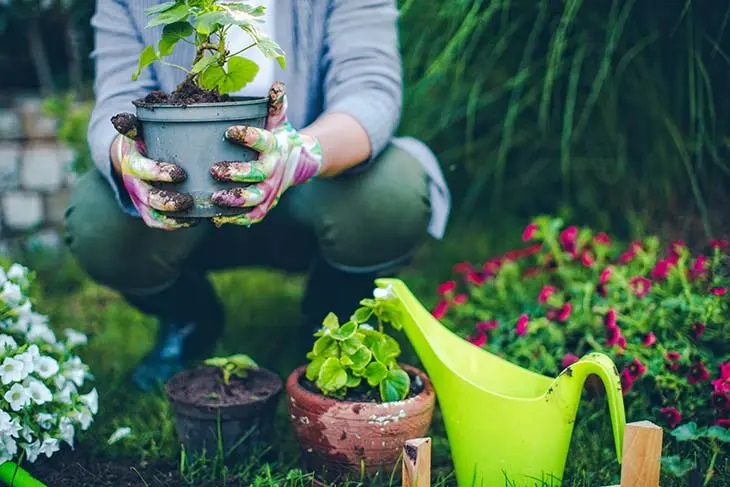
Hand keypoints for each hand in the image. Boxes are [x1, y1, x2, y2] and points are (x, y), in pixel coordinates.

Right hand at [110, 113, 194, 229]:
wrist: (129, 155)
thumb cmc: (143, 139)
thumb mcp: (137, 129)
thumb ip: (134, 124)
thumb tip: (122, 119)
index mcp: (132, 162)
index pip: (142, 169)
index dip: (158, 173)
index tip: (180, 174)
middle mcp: (134, 183)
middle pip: (148, 197)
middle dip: (167, 202)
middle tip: (189, 200)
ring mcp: (140, 199)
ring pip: (152, 213)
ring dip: (172, 217)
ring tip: (194, 213)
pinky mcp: (147, 209)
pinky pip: (157, 222)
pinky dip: (174, 225)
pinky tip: (195, 221)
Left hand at [209, 82, 322, 226]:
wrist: (299, 162)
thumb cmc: (279, 136)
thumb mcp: (278, 119)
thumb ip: (275, 104)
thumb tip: (277, 84)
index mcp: (274, 146)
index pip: (262, 140)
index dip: (247, 136)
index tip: (229, 131)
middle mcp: (274, 169)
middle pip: (258, 174)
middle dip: (237, 173)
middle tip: (215, 170)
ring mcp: (270, 189)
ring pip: (255, 198)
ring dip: (236, 200)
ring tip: (215, 198)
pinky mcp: (266, 204)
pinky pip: (254, 215)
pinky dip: (238, 219)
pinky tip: (219, 217)